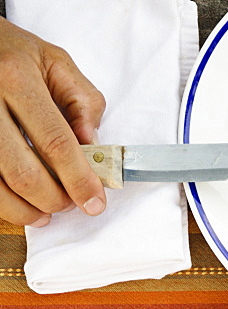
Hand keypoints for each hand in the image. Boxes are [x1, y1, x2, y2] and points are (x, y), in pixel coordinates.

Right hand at [0, 17, 106, 225]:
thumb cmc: (13, 55)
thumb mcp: (54, 63)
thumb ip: (82, 102)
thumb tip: (93, 147)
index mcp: (17, 78)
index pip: (56, 142)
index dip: (79, 179)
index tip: (94, 202)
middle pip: (24, 172)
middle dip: (55, 199)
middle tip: (71, 202)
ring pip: (0, 187)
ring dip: (29, 210)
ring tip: (48, 210)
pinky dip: (8, 206)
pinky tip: (24, 205)